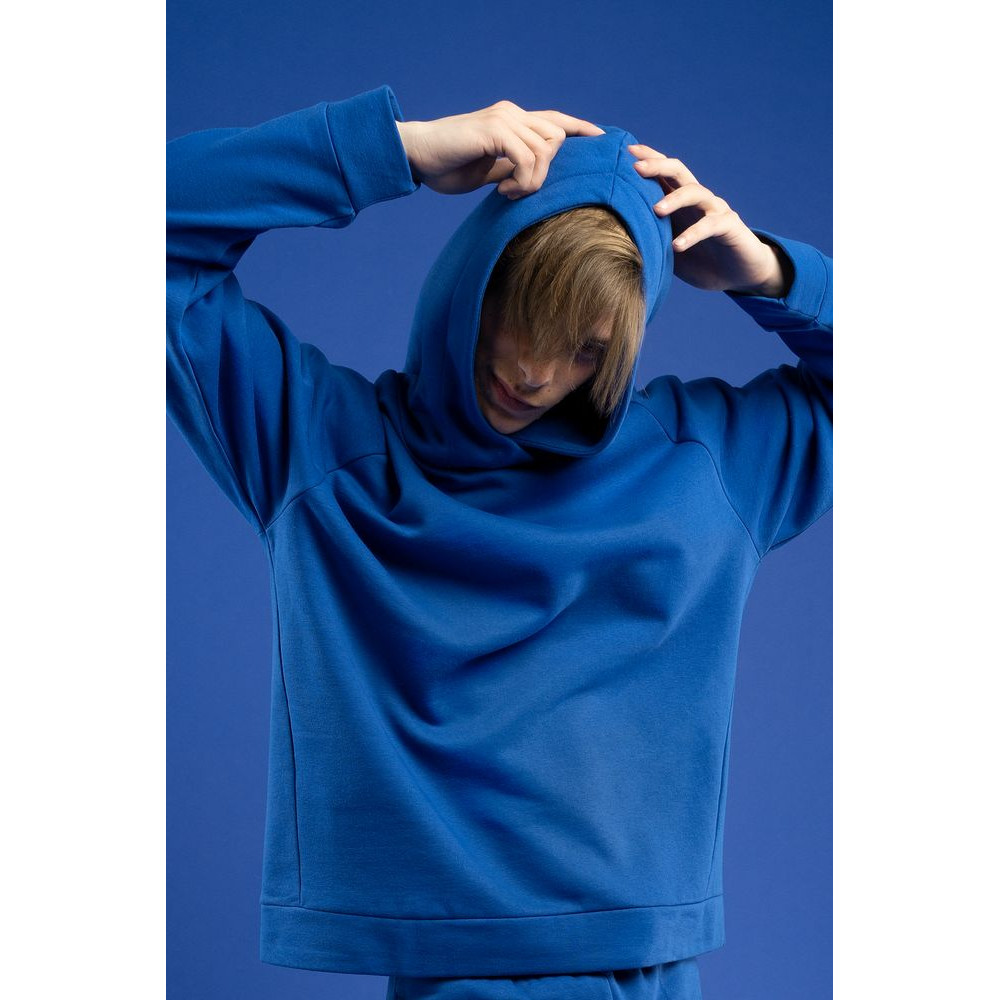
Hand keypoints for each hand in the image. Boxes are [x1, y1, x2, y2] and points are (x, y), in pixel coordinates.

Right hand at [396, 100, 604, 197]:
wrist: (415, 156)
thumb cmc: (446, 166)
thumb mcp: (488, 171)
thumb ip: (513, 168)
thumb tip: (534, 180)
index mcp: (511, 120)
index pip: (554, 119)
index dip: (579, 128)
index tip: (601, 139)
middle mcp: (511, 114)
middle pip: (557, 137)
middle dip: (550, 171)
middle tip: (520, 192)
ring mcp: (504, 119)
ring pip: (546, 149)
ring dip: (534, 181)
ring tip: (509, 194)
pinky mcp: (495, 130)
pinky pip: (529, 157)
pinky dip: (523, 180)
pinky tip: (503, 191)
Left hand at [628, 143, 787, 295]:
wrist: (737, 273)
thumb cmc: (698, 259)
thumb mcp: (665, 249)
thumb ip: (645, 239)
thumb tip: (607, 239)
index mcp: (678, 200)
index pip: (661, 172)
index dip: (645, 159)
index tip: (622, 152)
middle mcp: (697, 198)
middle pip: (677, 171)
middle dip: (657, 166)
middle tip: (636, 168)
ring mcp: (714, 209)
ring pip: (695, 192)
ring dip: (675, 199)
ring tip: (656, 210)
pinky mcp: (729, 225)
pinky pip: (710, 225)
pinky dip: (693, 234)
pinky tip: (677, 246)